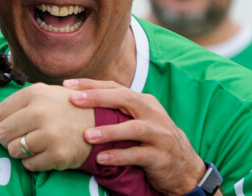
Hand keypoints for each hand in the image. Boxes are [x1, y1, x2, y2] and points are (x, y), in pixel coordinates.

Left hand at [0, 83, 92, 170]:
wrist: (101, 124)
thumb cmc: (67, 109)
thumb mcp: (44, 96)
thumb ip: (16, 104)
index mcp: (35, 93)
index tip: (10, 126)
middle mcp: (41, 112)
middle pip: (1, 133)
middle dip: (6, 139)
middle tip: (19, 138)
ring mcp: (50, 134)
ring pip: (13, 150)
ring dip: (20, 151)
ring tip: (34, 145)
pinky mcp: (58, 155)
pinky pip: (29, 164)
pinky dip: (32, 162)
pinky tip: (44, 153)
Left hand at [65, 78, 203, 194]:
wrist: (184, 168)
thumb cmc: (152, 141)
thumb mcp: (138, 121)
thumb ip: (117, 111)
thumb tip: (79, 101)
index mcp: (144, 102)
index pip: (116, 88)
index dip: (92, 85)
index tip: (67, 84)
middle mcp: (153, 114)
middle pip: (126, 99)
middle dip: (98, 98)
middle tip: (73, 100)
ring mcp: (159, 135)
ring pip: (134, 128)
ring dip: (109, 131)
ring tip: (87, 136)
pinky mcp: (161, 156)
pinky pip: (138, 155)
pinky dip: (119, 156)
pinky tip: (101, 159)